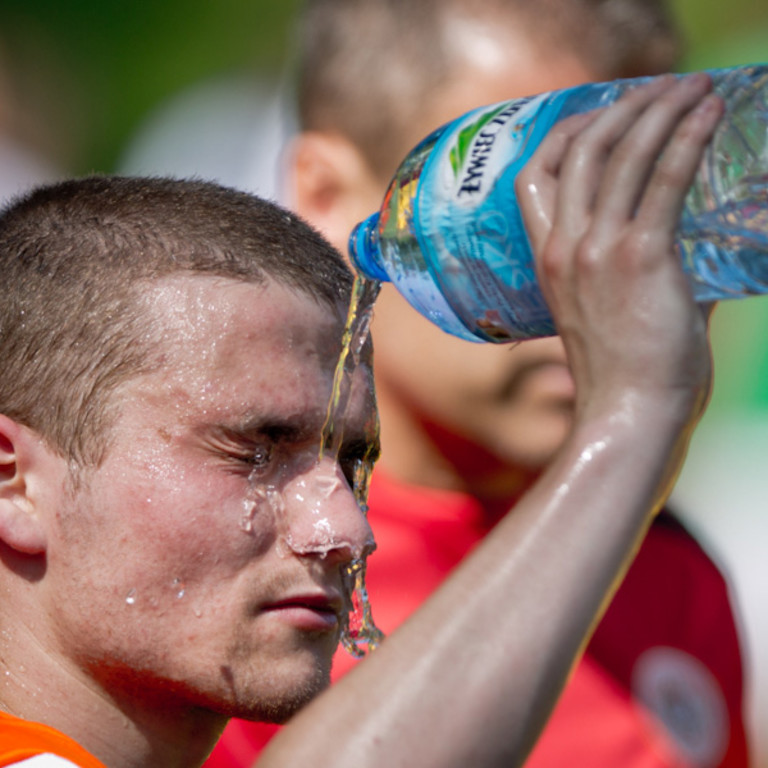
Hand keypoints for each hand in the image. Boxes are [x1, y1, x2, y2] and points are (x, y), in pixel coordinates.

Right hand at [516, 73, 723, 424]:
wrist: (628, 414)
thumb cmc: (624, 373)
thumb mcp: (607, 311)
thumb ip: (637, 270)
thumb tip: (694, 245)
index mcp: (548, 259)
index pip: (534, 176)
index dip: (565, 133)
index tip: (601, 114)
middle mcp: (564, 246)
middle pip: (578, 150)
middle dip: (622, 107)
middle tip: (660, 89)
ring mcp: (597, 250)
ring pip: (623, 155)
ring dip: (661, 110)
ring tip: (692, 86)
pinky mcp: (640, 258)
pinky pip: (665, 181)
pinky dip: (689, 140)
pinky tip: (709, 114)